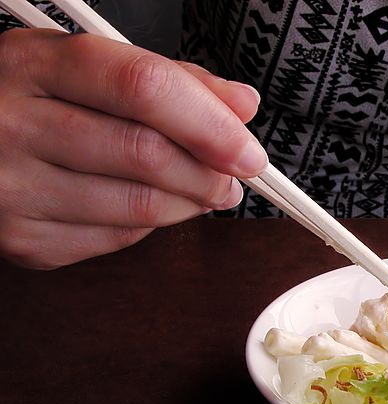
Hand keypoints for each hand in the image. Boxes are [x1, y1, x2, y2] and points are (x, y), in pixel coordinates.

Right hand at [0, 29, 267, 268]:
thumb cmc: (28, 101)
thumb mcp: (81, 67)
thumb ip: (167, 80)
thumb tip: (241, 105)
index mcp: (31, 63)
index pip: (142, 88)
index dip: (210, 123)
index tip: (249, 150)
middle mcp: (12, 125)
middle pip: (146, 154)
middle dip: (210, 173)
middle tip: (233, 177)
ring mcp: (12, 190)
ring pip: (139, 207)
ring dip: (190, 203)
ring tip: (202, 190)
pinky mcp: (23, 241)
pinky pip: (117, 240)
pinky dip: (150, 226)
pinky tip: (147, 204)